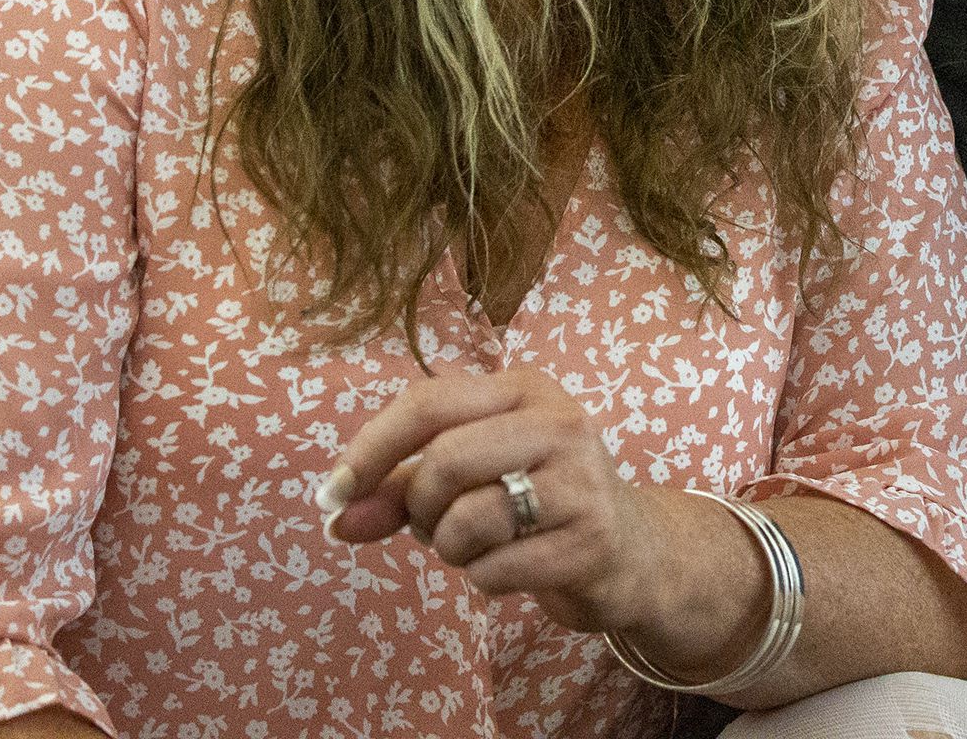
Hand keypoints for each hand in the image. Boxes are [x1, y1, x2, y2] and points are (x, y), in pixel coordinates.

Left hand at [319, 367, 668, 634]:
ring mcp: (582, 480)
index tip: (333, 494)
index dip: (370, 449)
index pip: (430, 403)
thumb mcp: (473, 476)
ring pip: (466, 521)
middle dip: (418, 508)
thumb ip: (400, 488)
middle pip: (444, 461)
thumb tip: (335, 516)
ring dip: (450, 549)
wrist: (633, 550)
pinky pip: (494, 570)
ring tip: (479, 545)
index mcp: (526, 389)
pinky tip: (514, 566)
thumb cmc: (535, 503)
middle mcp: (561, 422)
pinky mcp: (591, 540)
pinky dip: (484, 579)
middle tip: (432, 525)